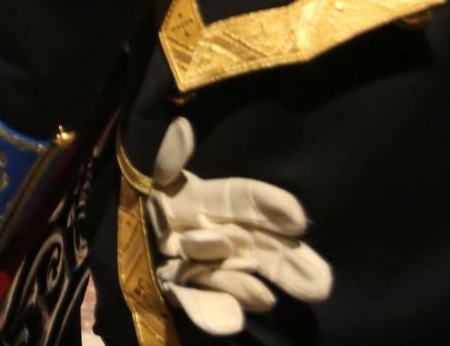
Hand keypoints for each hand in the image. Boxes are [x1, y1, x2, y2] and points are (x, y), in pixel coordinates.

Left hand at [146, 117, 332, 335]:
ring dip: (251, 291)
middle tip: (321, 284)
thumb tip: (181, 128)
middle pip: (260, 249)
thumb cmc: (149, 194)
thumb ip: (166, 157)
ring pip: (236, 278)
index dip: (270, 207)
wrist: (128, 233)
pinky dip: (210, 311)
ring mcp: (207, 267)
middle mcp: (220, 236)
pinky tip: (229, 321)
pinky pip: (200, 302)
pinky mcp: (188, 291)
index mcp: (211, 201)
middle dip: (288, 264)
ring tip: (268, 301)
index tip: (296, 217)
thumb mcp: (152, 172)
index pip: (246, 200)